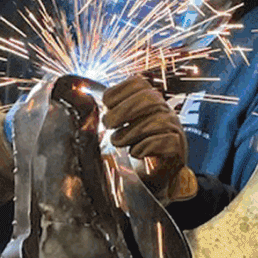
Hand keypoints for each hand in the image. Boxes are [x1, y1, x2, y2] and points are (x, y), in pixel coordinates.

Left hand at [100, 76, 197, 202]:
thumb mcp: (119, 124)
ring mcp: (174, 127)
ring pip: (156, 121)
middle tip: (107, 124)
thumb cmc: (132, 143)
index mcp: (149, 97)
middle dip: (123, 111)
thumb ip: (107, 110)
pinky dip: (145, 147)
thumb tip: (79, 97)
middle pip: (148, 98)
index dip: (119, 92)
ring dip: (130, 132)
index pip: (138, 83)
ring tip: (117, 141)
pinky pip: (165, 141)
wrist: (151, 174)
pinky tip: (135, 152)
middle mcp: (165, 108)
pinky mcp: (178, 147)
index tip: (106, 105)